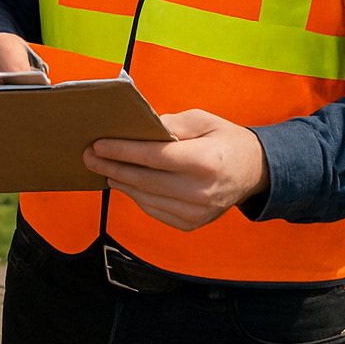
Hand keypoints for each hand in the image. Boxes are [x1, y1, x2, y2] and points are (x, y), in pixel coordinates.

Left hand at [83, 109, 269, 230]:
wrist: (256, 172)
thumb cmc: (225, 140)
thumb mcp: (202, 120)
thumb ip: (170, 123)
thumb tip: (137, 128)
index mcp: (204, 161)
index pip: (153, 156)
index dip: (122, 150)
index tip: (98, 144)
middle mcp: (200, 191)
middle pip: (144, 179)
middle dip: (112, 166)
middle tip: (88, 156)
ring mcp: (197, 212)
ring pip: (146, 197)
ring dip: (121, 182)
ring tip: (102, 168)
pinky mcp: (192, 224)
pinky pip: (155, 210)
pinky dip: (137, 196)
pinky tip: (125, 183)